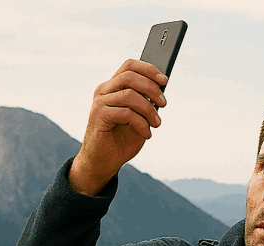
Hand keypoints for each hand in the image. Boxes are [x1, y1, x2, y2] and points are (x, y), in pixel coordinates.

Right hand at [69, 60, 168, 195]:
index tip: (164, 80)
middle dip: (151, 88)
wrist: (104, 161)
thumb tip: (160, 92)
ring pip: (129, 95)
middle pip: (130, 77)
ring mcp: (100, 103)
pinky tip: (146, 134)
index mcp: (113, 87)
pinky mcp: (98, 116)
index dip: (148, 69)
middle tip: (163, 103)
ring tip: (156, 124)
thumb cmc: (121, 140)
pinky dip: (141, 124)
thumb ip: (146, 104)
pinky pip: (126, 113)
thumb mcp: (139, 119)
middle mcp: (104, 91)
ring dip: (149, 110)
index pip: (129, 66)